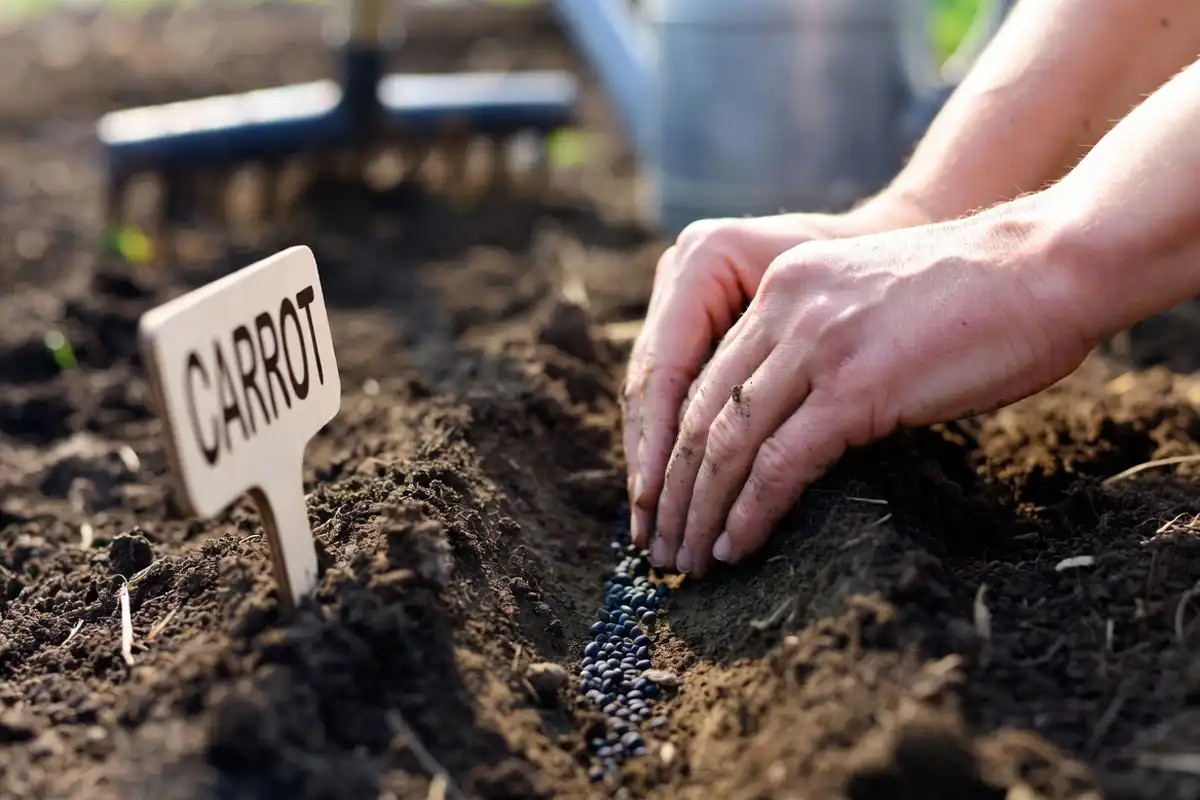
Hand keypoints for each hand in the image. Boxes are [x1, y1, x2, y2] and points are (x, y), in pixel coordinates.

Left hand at [648, 196, 1094, 574]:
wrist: (1044, 266)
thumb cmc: (973, 298)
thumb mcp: (867, 307)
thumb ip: (816, 351)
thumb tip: (786, 424)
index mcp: (781, 287)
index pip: (699, 376)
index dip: (670, 445)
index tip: (662, 496)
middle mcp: (784, 309)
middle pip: (697, 414)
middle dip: (671, 490)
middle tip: (660, 544)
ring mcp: (816, 346)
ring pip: (725, 443)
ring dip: (700, 512)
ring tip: (687, 560)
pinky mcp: (855, 386)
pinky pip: (779, 464)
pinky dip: (750, 513)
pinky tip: (736, 547)